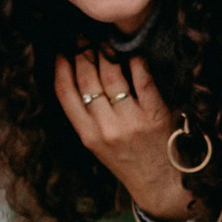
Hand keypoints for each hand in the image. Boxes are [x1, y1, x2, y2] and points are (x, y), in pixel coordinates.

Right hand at [53, 46, 190, 221]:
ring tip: (105, 42)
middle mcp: (106, 128)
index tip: (62, 50)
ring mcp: (131, 121)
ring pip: (112, 75)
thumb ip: (87, 116)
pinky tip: (133, 54)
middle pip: (87, 79)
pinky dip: (136, 63)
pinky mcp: (155, 115)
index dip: (61, 67)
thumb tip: (78, 74)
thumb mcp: (98, 145)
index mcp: (87, 135)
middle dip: (83, 52)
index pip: (65, 94)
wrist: (160, 184)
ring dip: (107, 53)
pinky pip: (143, 80)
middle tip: (83, 37)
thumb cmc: (127, 161)